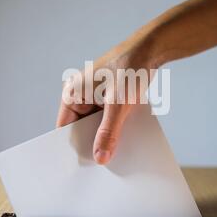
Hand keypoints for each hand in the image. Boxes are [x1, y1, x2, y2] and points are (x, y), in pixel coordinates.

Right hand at [56, 34, 153, 164]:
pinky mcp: (107, 97)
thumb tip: (101, 157)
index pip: (65, 128)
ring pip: (96, 125)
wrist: (151, 50)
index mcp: (73, 94)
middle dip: (92, 143)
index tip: (83, 166)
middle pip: (81, 128)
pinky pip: (107, 118)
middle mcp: (80, 95)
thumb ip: (108, 132)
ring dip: (106, 135)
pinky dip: (115, 127)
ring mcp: (94, 96)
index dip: (73, 147)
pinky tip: (124, 137)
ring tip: (115, 152)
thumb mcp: (118, 105)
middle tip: (102, 164)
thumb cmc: (130, 69)